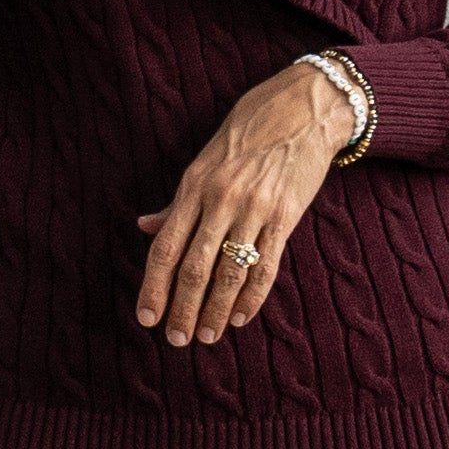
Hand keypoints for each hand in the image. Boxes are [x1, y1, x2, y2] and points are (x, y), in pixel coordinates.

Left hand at [136, 59, 351, 344]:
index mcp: (194, 186)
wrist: (302, 108)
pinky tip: (239, 317)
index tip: (146, 318)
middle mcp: (220, 199)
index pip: (165, 247)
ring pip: (228, 272)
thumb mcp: (204, 161)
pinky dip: (251, 297)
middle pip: (194, 267)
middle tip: (175, 340)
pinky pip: (266, 266)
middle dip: (182, 308)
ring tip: (205, 336)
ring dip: (214, 310)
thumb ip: (177, 201)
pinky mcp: (285, 216)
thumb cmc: (248, 133)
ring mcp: (254, 209)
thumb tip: (145, 227)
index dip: (154, 287)